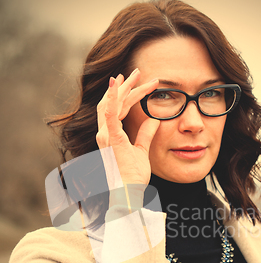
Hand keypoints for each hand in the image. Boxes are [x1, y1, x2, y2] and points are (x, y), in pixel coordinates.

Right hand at [96, 69, 159, 185]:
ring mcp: (106, 136)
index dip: (126, 95)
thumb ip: (145, 134)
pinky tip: (117, 83)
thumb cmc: (133, 176)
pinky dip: (112, 97)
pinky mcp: (111, 139)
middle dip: (125, 86)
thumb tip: (154, 120)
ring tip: (135, 74)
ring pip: (112, 104)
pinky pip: (110, 114)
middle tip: (137, 72)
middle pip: (112, 103)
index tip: (138, 83)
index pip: (117, 109)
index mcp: (111, 136)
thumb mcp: (142, 151)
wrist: (129, 191)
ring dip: (124, 88)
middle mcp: (104, 133)